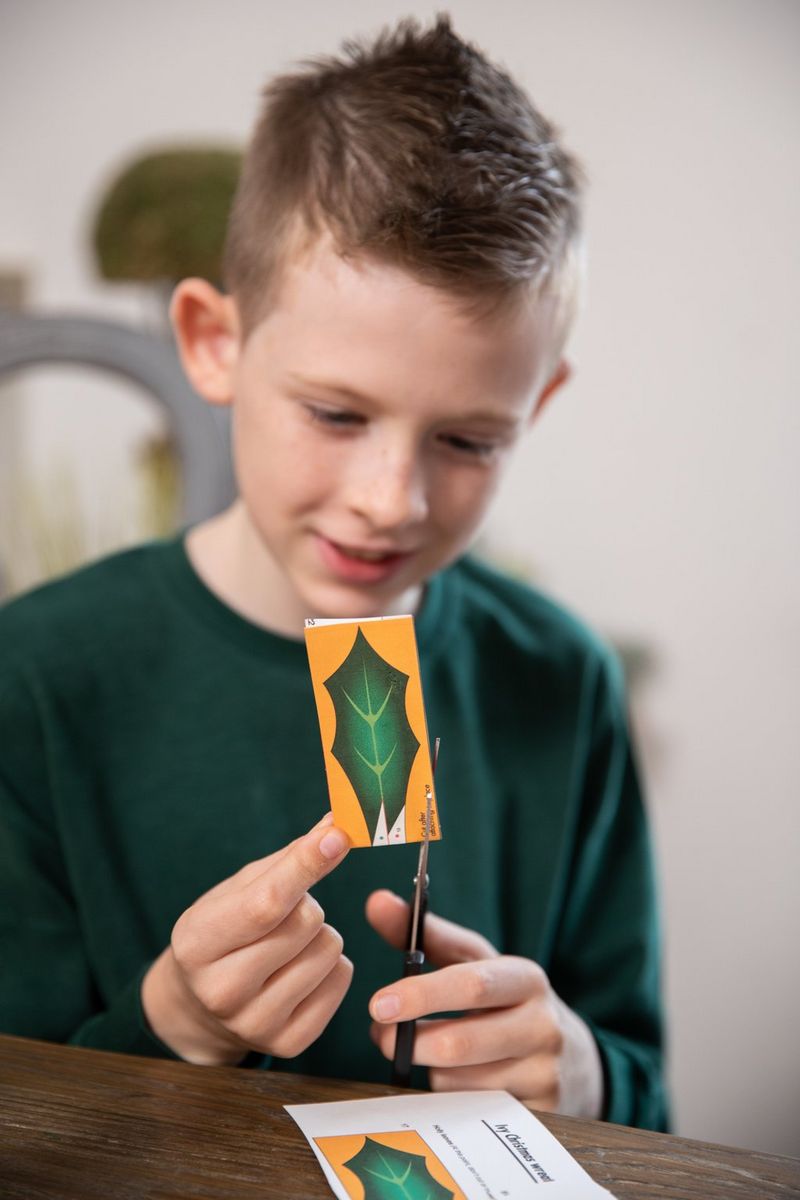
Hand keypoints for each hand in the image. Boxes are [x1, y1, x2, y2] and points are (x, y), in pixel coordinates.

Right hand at [141, 815, 351, 1064]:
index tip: (338, 835)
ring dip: (320, 936)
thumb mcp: (239, 889)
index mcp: (196, 943)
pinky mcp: (288, 1044)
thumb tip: (338, 823)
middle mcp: (221, 991)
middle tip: (283, 916)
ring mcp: (254, 1024)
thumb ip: (290, 858)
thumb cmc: (226, 931)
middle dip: (307, 906)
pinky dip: (331, 967)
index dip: (306, 865)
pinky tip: (299, 971)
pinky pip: (342, 980)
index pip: (264, 903)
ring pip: (329, 950)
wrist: (201, 1006)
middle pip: (306, 922)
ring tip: (289, 946)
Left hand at [366, 890, 602, 1117]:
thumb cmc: (504, 999)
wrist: (570, 1057)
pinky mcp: (539, 1117)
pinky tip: (453, 1081)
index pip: (471, 985)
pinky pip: (470, 1114)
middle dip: (408, 1042)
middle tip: (379, 1035)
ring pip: (457, 1083)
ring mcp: (543, 1076)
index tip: (377, 1004)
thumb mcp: (474, 961)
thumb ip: (424, 933)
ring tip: (428, 1053)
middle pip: (459, 1044)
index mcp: (526, 978)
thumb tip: (376, 900)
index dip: (421, 995)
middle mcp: (542, 1027)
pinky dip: (448, 1098)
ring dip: (427, 1070)